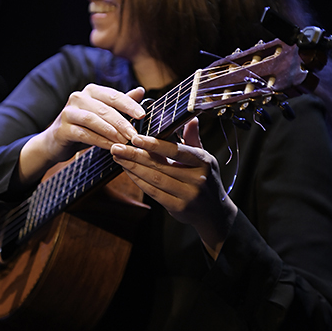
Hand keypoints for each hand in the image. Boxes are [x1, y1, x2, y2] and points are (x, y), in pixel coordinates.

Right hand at [18, 85, 144, 184]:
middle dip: (122, 122)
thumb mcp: (104, 114)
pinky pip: (84, 134)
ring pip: (94, 120)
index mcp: (91, 91)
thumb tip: (141, 90)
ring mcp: (68, 112)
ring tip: (125, 142)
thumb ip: (121, 103)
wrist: (56, 142)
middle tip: (135, 135)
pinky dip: (100, 141)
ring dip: (111, 132)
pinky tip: (111, 147)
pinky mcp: (63, 128)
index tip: (143, 115)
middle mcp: (78, 97)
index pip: (114, 95)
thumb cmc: (85, 127)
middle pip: (105, 108)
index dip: (129, 105)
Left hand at [110, 118, 236, 256]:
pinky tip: (128, 171)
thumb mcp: (204, 157)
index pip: (176, 151)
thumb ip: (193, 138)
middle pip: (160, 165)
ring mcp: (188, 195)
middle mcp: (197, 178)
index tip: (135, 137)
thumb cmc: (206, 178)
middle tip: (116, 147)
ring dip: (133, 167)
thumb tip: (190, 118)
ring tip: (118, 157)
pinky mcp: (178, 208)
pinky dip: (138, 181)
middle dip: (135, 155)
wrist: (215, 212)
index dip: (154, 144)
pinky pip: (153, 192)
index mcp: (203, 161)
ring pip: (154, 179)